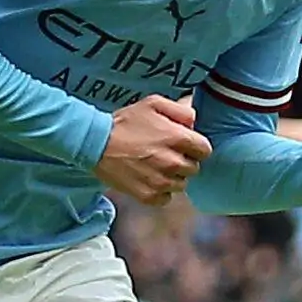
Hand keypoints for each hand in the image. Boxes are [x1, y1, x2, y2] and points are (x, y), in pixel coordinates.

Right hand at [96, 94, 210, 205]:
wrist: (96, 143)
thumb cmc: (125, 122)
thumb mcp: (152, 104)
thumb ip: (180, 110)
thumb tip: (194, 121)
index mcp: (177, 139)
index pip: (205, 150)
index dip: (195, 147)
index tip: (184, 145)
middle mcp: (173, 162)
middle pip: (194, 169)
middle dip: (184, 161)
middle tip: (166, 154)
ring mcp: (160, 181)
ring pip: (181, 185)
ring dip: (172, 177)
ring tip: (155, 166)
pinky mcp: (147, 195)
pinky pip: (165, 198)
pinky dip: (160, 191)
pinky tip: (149, 179)